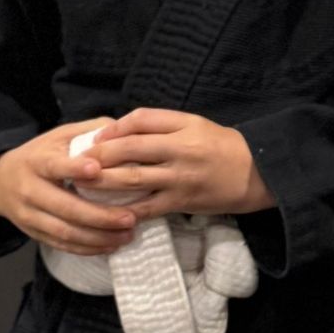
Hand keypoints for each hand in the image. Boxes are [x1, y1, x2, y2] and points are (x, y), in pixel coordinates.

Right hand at [0, 121, 141, 254]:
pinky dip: (86, 248)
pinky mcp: (33, 233)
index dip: (73, 168)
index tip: (96, 169)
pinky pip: (61, 244)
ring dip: (97, 237)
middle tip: (130, 218)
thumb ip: (91, 130)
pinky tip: (110, 246)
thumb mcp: (60, 135)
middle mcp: (30, 190)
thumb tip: (123, 130)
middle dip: (99, 215)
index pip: (54, 166)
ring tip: (127, 235)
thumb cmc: (41, 154)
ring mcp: (29, 215)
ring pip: (64, 231)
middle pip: (64, 207)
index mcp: (37, 162)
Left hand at [71, 109, 275, 218]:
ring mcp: (180, 177)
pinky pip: (146, 207)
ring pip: (133, 179)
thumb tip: (121, 131)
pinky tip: (106, 213)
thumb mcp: (196, 124)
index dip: (113, 128)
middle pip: (130, 148)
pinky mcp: (182, 202)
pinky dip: (124, 211)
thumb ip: (162, 125)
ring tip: (81, 185)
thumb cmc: (223, 146)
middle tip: (75, 163)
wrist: (258, 173)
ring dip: (103, 182)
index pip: (141, 119)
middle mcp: (181, 149)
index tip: (95, 138)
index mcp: (185, 125)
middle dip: (99, 156)